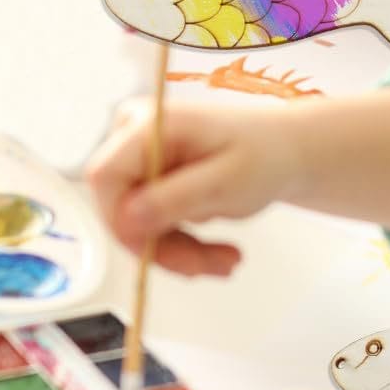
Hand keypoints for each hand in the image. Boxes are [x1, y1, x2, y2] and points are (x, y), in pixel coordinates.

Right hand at [87, 98, 302, 275]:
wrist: (285, 153)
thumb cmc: (264, 154)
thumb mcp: (226, 181)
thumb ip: (175, 197)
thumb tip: (125, 218)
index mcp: (152, 123)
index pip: (105, 176)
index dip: (121, 220)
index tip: (158, 251)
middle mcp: (137, 135)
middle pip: (119, 206)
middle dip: (161, 245)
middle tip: (208, 266)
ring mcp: (141, 157)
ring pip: (135, 224)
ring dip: (178, 252)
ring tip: (225, 260)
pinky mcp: (150, 179)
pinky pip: (150, 226)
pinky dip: (182, 246)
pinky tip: (217, 252)